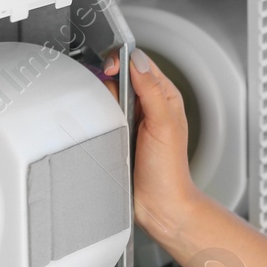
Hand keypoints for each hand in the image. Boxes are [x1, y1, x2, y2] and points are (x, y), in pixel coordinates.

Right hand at [102, 47, 199, 241]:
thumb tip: (138, 62)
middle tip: (109, 97)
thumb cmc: (169, 171)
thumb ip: (152, 91)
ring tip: (108, 117)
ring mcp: (131, 121)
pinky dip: (97, 118)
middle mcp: (148, 106)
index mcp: (164, 97)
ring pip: (108, 97)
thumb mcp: (164, 124)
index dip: (124, 60)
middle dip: (110, 82)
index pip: (141, 64)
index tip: (111, 68)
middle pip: (120, 77)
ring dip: (103, 101)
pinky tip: (99, 127)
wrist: (159, 205)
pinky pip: (101, 117)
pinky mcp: (117, 135)